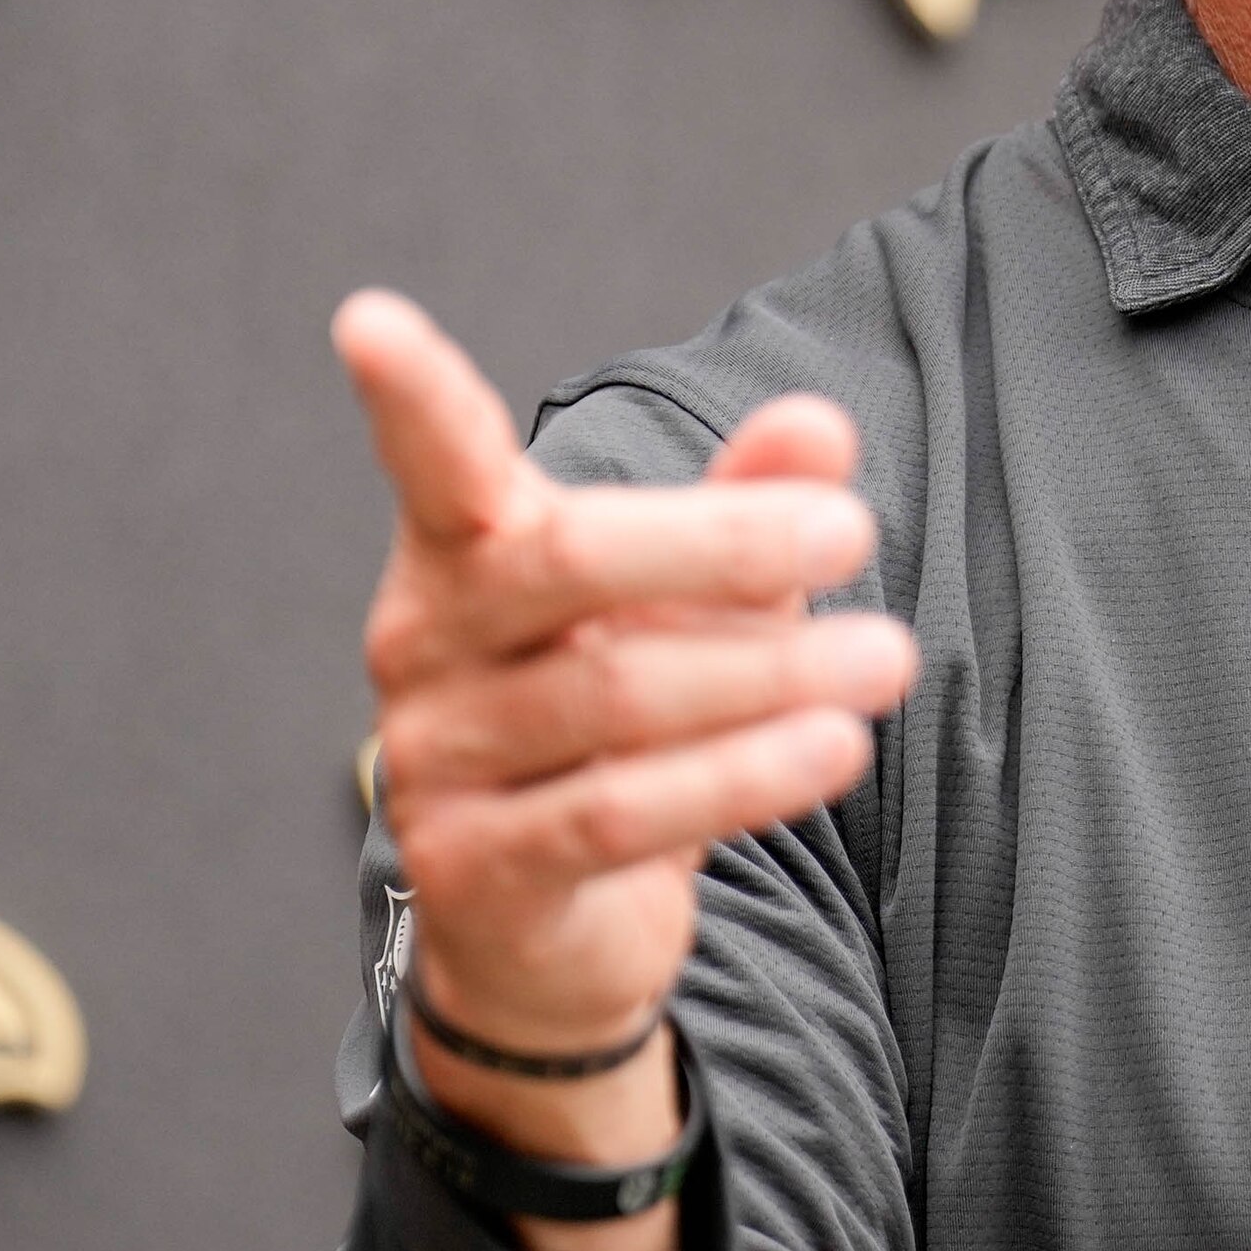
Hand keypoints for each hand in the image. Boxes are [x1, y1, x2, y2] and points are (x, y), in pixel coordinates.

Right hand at [342, 290, 917, 1250]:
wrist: (548, 930)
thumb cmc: (612, 723)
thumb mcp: (683, 606)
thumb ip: (742, 508)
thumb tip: (819, 425)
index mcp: (464, 549)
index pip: (434, 455)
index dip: (408, 390)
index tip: (368, 320)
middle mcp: (424, 641)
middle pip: (568, 559)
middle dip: (722, 542)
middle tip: (852, 532)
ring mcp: (437, 759)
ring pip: (615, 695)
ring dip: (769, 674)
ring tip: (883, 659)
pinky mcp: (475, 869)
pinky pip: (618, 813)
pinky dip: (740, 778)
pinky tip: (832, 751)